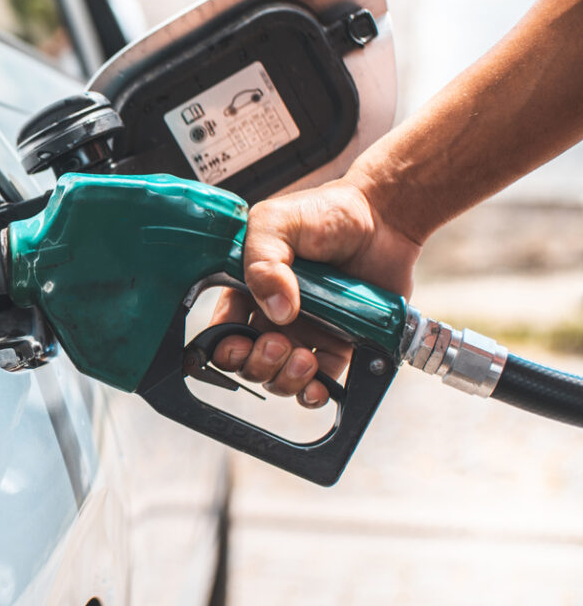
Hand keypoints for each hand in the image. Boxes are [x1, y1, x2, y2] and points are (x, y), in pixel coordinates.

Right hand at [208, 175, 420, 406]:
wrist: (383, 218)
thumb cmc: (326, 212)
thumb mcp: (276, 223)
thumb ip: (262, 261)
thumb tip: (278, 310)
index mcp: (247, 288)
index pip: (222, 331)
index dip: (224, 347)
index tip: (239, 342)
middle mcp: (272, 315)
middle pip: (249, 362)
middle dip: (257, 364)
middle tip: (276, 343)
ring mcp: (306, 332)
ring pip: (280, 377)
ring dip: (286, 378)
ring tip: (303, 357)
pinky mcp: (339, 345)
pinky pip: (321, 381)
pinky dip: (315, 393)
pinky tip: (318, 384)